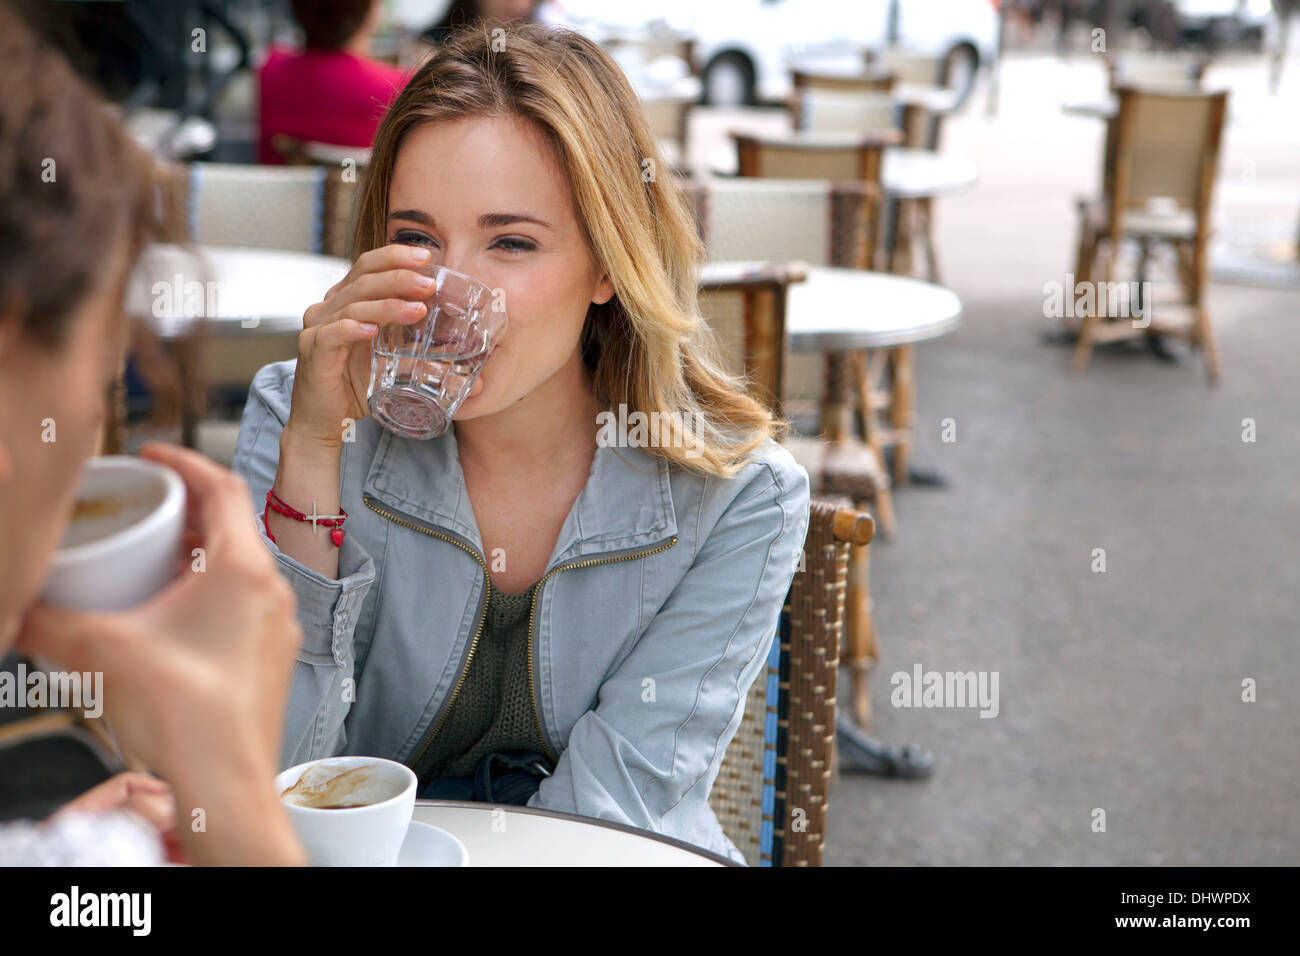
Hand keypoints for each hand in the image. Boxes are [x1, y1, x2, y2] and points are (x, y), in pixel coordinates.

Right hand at [17, 442, 305, 863]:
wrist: (226, 789)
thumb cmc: (187, 719)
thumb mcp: (104, 653)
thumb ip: (50, 623)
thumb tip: (17, 610)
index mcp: (245, 570)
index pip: (223, 487)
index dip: (185, 461)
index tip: (152, 455)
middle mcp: (272, 591)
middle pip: (231, 527)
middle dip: (184, 512)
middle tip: (142, 509)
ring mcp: (275, 627)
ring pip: (237, 569)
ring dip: (195, 556)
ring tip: (148, 561)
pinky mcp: (268, 659)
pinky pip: (240, 605)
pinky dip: (205, 594)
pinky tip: (167, 615)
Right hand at [286, 243, 437, 447]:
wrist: (323, 421)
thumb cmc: (355, 388)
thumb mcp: (394, 365)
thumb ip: (422, 355)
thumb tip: (472, 369)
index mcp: (346, 301)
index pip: (368, 266)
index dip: (395, 256)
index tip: (426, 256)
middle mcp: (329, 308)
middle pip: (363, 279)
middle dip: (398, 277)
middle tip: (428, 283)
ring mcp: (318, 328)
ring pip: (353, 305)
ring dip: (387, 304)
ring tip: (418, 310)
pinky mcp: (313, 351)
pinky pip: (333, 333)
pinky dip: (353, 329)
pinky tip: (373, 331)